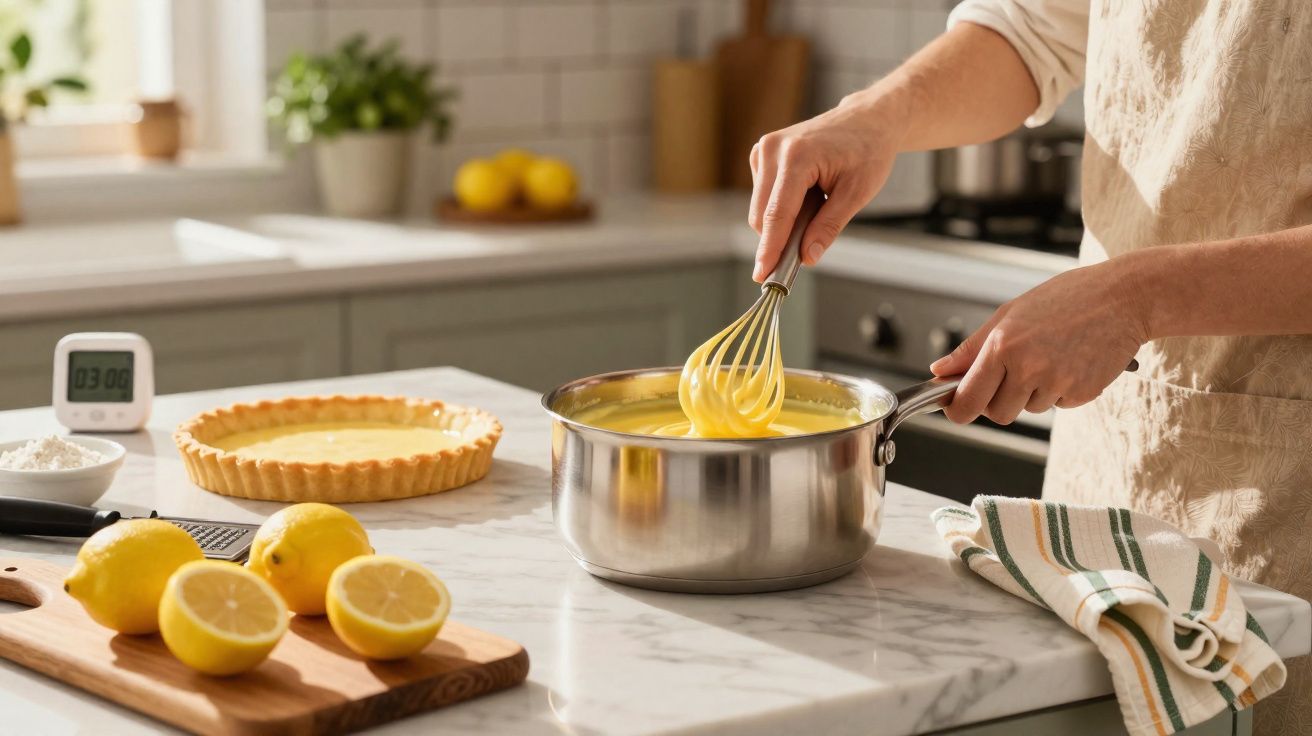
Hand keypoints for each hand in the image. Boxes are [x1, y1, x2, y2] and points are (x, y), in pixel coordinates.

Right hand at [749, 93, 906, 280]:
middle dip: (779, 239)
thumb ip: (829, 226)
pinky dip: (781, 208)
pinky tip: (807, 195)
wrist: (867, 120)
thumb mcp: (857, 193)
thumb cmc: (867, 150)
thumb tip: (808, 257)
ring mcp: (763, 150)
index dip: (770, 249)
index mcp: (797, 156)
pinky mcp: (761, 155)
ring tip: (818, 205)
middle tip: (808, 249)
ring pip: (760, 209)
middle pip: (762, 215)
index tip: (762, 275)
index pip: (777, 213)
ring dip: (783, 222)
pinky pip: (763, 197)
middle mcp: (772, 149)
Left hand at [930, 260, 1149, 424]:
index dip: (958, 410)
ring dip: (1034, 392)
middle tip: (1013, 374)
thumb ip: (972, 347)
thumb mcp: (1010, 314)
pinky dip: (1061, 390)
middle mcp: (1028, 368)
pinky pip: (1060, 404)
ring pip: (1030, 409)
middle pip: (997, 414)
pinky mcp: (1083, 393)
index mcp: (1003, 346)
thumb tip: (939, 370)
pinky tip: (1072, 361)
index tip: (956, 409)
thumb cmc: (1066, 299)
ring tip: (1051, 355)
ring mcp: (1057, 383)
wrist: (1124, 297)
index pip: (968, 399)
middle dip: (999, 402)